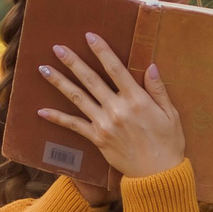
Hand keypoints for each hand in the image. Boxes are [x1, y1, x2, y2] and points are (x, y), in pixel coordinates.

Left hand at [36, 33, 186, 181]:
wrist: (158, 175)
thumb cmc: (169, 143)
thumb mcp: (171, 114)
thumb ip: (158, 89)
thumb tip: (150, 66)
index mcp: (136, 99)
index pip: (115, 69)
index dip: (101, 51)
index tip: (90, 36)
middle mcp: (117, 109)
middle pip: (90, 79)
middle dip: (72, 61)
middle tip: (57, 47)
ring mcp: (104, 124)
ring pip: (78, 98)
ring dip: (59, 82)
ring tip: (43, 69)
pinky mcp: (97, 139)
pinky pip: (74, 126)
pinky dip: (57, 118)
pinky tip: (41, 110)